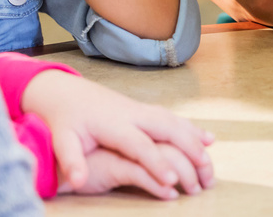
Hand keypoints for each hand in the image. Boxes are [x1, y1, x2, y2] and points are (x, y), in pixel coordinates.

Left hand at [21, 70, 213, 197]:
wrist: (65, 91)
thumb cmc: (64, 119)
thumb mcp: (62, 140)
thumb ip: (71, 160)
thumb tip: (77, 181)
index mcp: (113, 123)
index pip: (139, 145)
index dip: (156, 162)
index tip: (172, 180)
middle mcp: (132, 114)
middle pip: (167, 130)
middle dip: (188, 149)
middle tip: (204, 173)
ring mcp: (141, 109)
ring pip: (175, 122)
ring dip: (195, 140)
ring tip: (210, 163)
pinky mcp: (145, 109)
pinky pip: (173, 118)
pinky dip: (192, 129)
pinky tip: (208, 139)